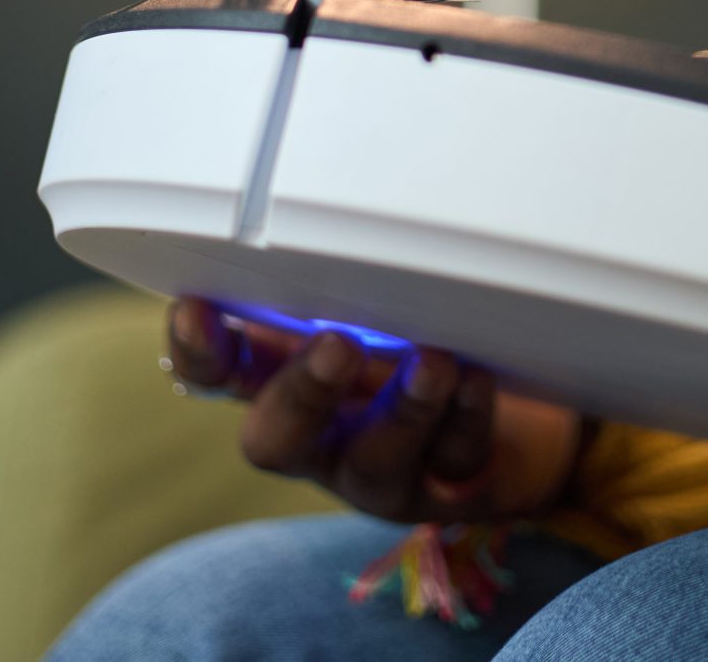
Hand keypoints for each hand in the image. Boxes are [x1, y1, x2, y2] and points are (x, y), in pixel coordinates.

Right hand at [165, 298, 587, 523]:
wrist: (510, 422)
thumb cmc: (416, 348)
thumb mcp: (362, 308)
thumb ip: (329, 279)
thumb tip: (314, 217)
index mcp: (283, 382)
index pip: (217, 376)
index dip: (198, 351)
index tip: (197, 308)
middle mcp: (321, 437)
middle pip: (275, 440)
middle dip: (300, 394)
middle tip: (336, 344)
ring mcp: (379, 472)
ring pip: (373, 462)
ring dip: (403, 409)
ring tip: (432, 361)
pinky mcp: (445, 489)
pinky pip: (452, 460)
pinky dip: (465, 416)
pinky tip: (475, 379)